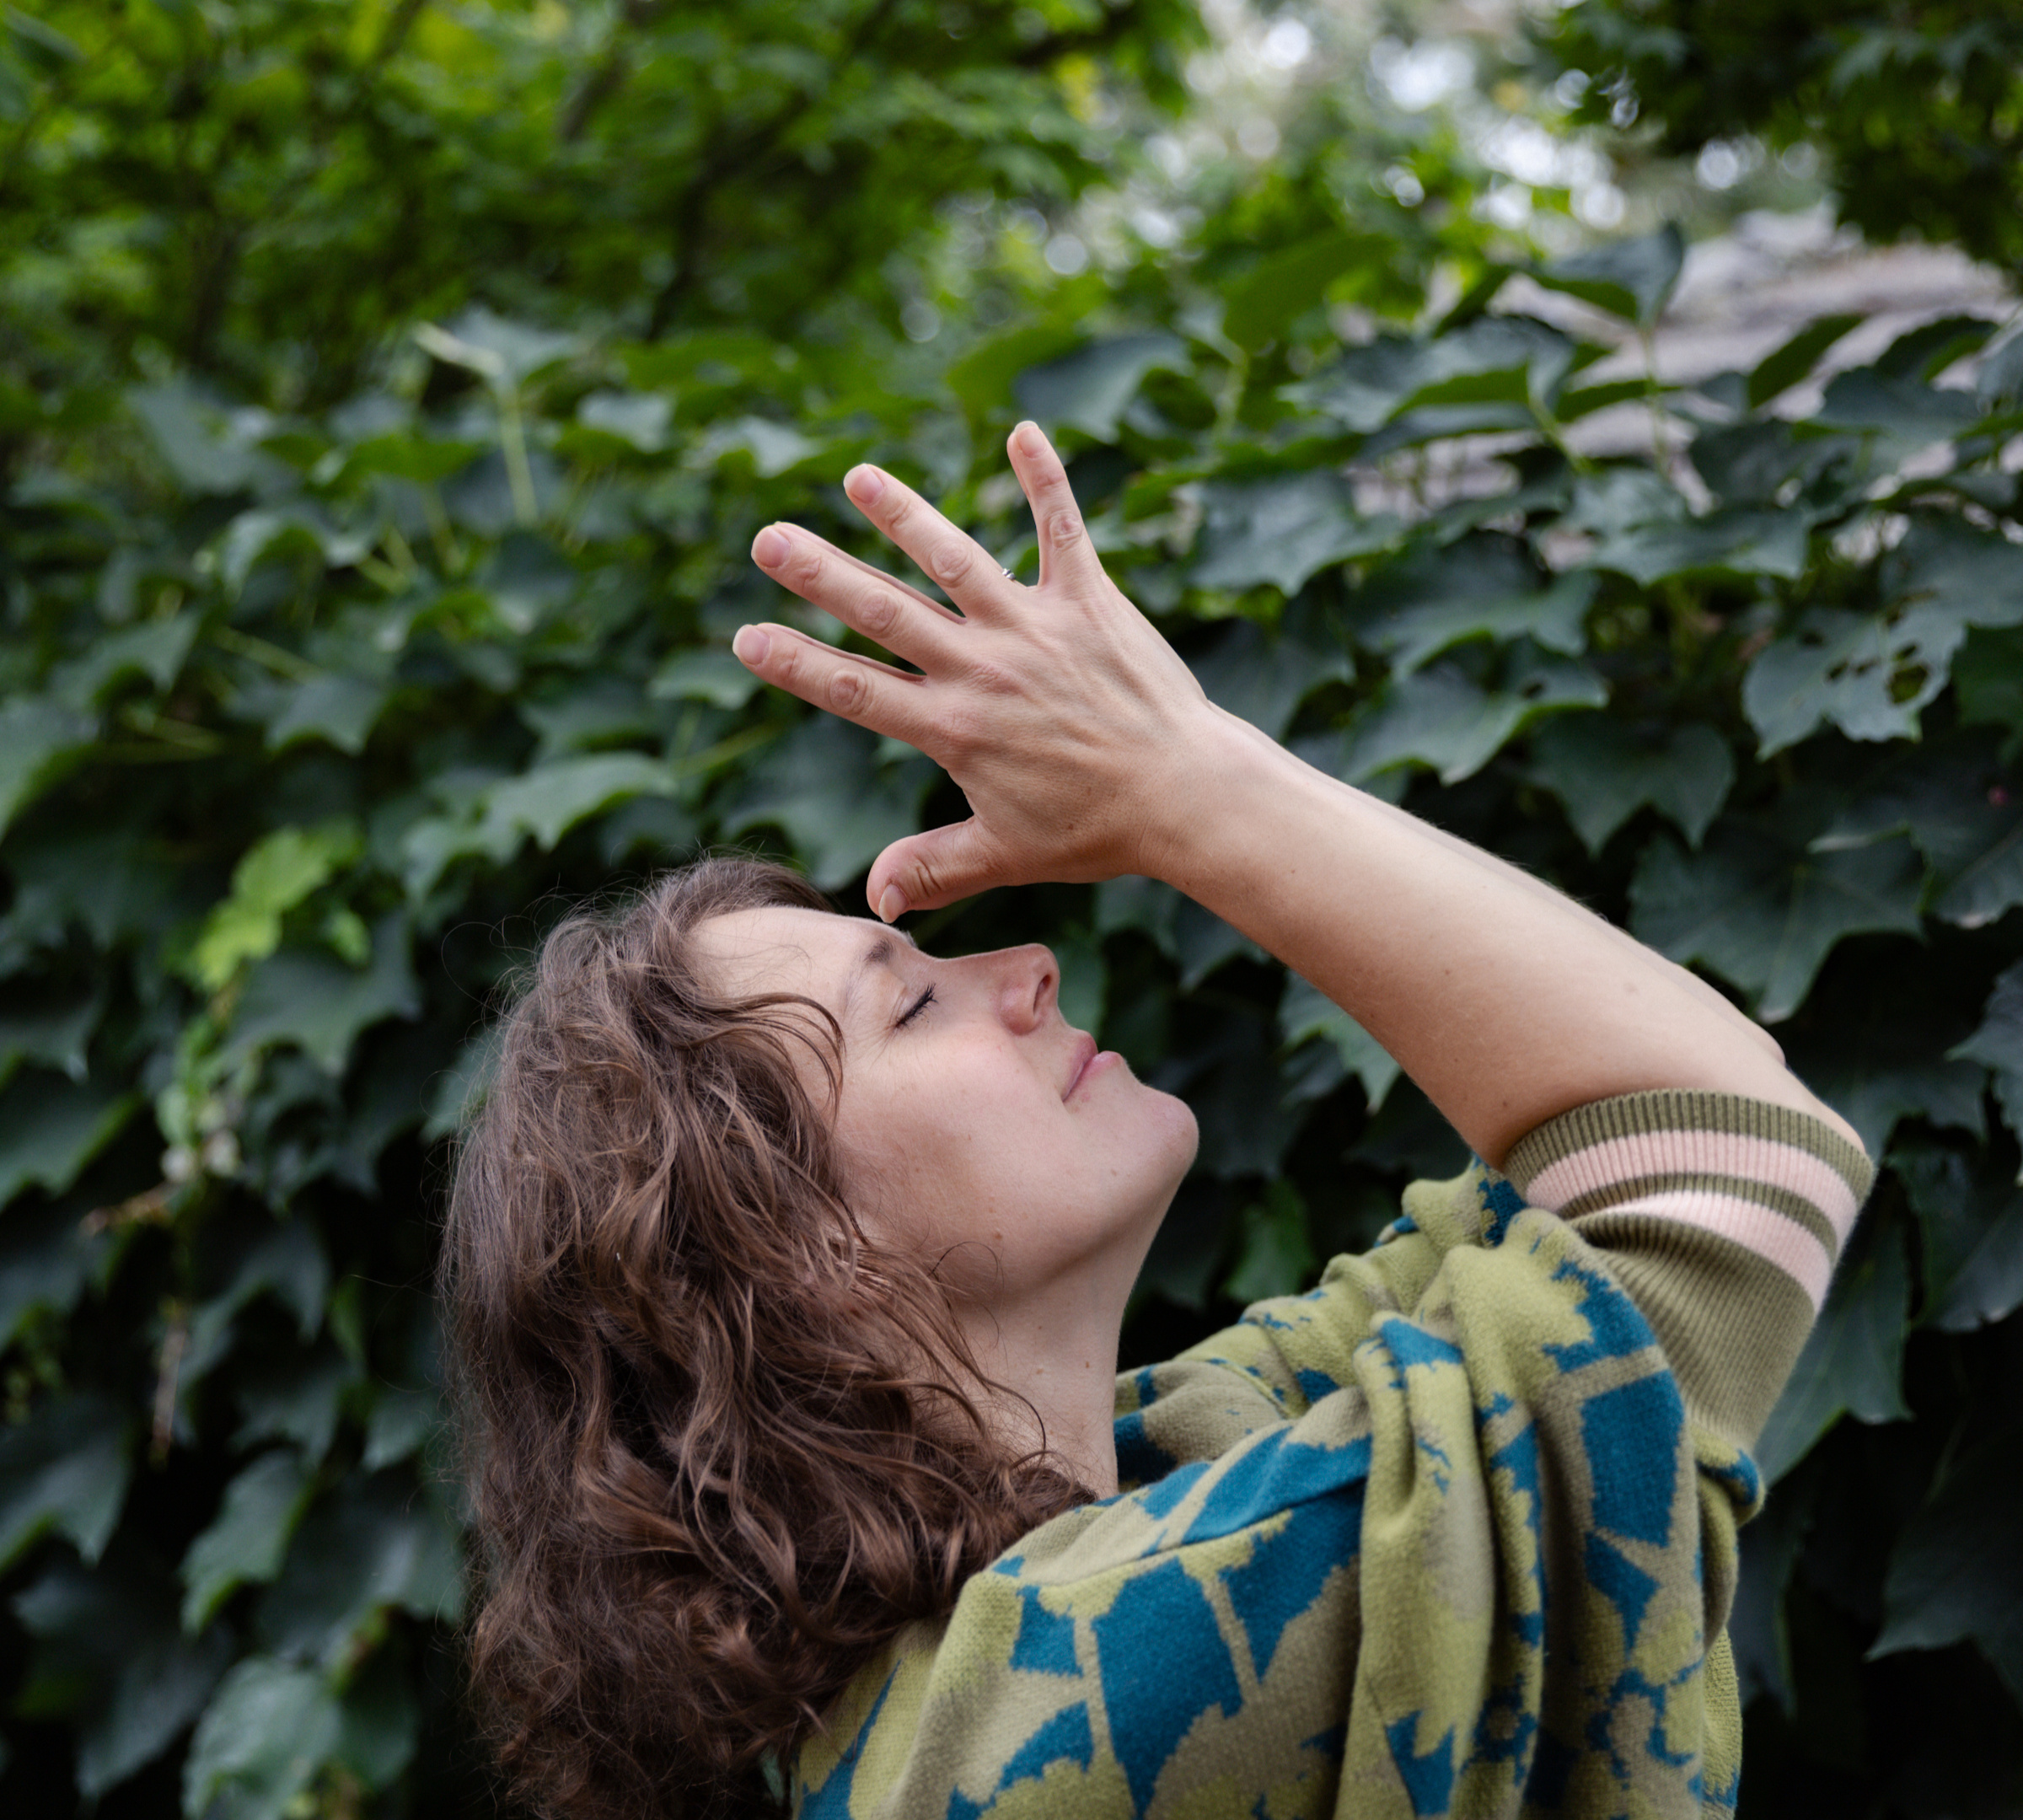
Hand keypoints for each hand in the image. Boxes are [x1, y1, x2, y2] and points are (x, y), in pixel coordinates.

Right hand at [737, 421, 1215, 919]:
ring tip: (858, 476)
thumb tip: (873, 903)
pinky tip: (1023, 430)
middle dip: (822, 574)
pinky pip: (1063, 530)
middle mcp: (986, 669)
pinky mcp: (1090, 602)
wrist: (1186, 795)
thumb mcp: (1004, 855)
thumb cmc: (1096, 830)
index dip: (798, 664)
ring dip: (905, 515)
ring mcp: (1036, 628)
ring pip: (957, 560)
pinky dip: (1044, 481)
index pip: (858, 691)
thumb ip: (933, 870)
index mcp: (956, 729)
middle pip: (887, 614)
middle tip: (767, 538)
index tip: (746, 637)